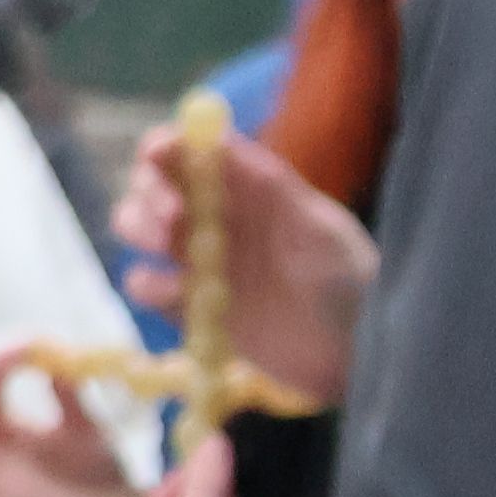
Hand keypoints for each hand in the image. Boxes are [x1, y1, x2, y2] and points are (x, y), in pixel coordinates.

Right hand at [112, 119, 373, 405]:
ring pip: (139, 228)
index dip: (166, 145)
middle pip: (153, 184)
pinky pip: (147, 285)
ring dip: (138, 228)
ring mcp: (198, 259)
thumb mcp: (323, 231)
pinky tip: (176, 293)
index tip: (159, 153)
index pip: (190, 150)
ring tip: (166, 246)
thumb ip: (274, 187)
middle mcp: (216, 215)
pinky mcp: (188, 304)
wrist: (358, 356)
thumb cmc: (353, 282)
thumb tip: (221, 140)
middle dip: (149, 192)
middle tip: (171, 218)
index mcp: (248, 187)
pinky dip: (148, 284)